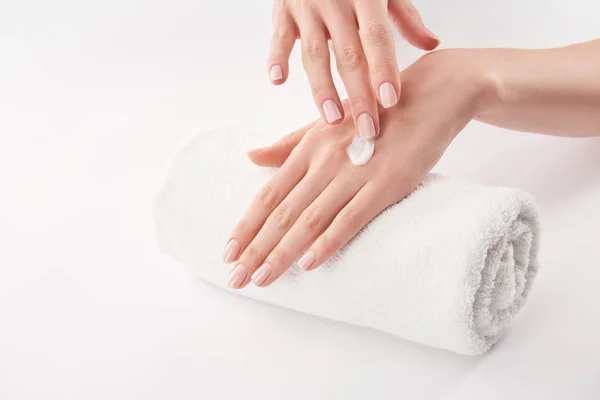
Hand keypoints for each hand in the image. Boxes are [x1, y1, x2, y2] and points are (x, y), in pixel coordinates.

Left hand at [224, 49, 496, 287]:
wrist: (429, 97)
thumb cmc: (374, 114)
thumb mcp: (327, 124)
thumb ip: (288, 145)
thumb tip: (251, 156)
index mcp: (309, 149)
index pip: (269, 194)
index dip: (246, 225)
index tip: (228, 252)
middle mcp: (324, 162)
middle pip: (282, 212)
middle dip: (255, 249)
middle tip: (235, 278)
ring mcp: (354, 173)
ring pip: (310, 220)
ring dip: (283, 253)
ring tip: (261, 279)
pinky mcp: (385, 184)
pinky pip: (351, 218)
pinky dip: (328, 241)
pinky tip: (309, 264)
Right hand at [267, 0, 438, 138]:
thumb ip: (405, 17)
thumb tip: (431, 44)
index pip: (377, 38)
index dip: (383, 70)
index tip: (390, 101)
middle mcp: (336, 2)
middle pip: (348, 56)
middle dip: (358, 95)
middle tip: (366, 129)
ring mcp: (308, 7)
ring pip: (314, 54)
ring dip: (322, 89)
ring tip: (332, 119)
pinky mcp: (284, 11)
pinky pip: (279, 37)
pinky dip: (276, 58)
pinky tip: (278, 80)